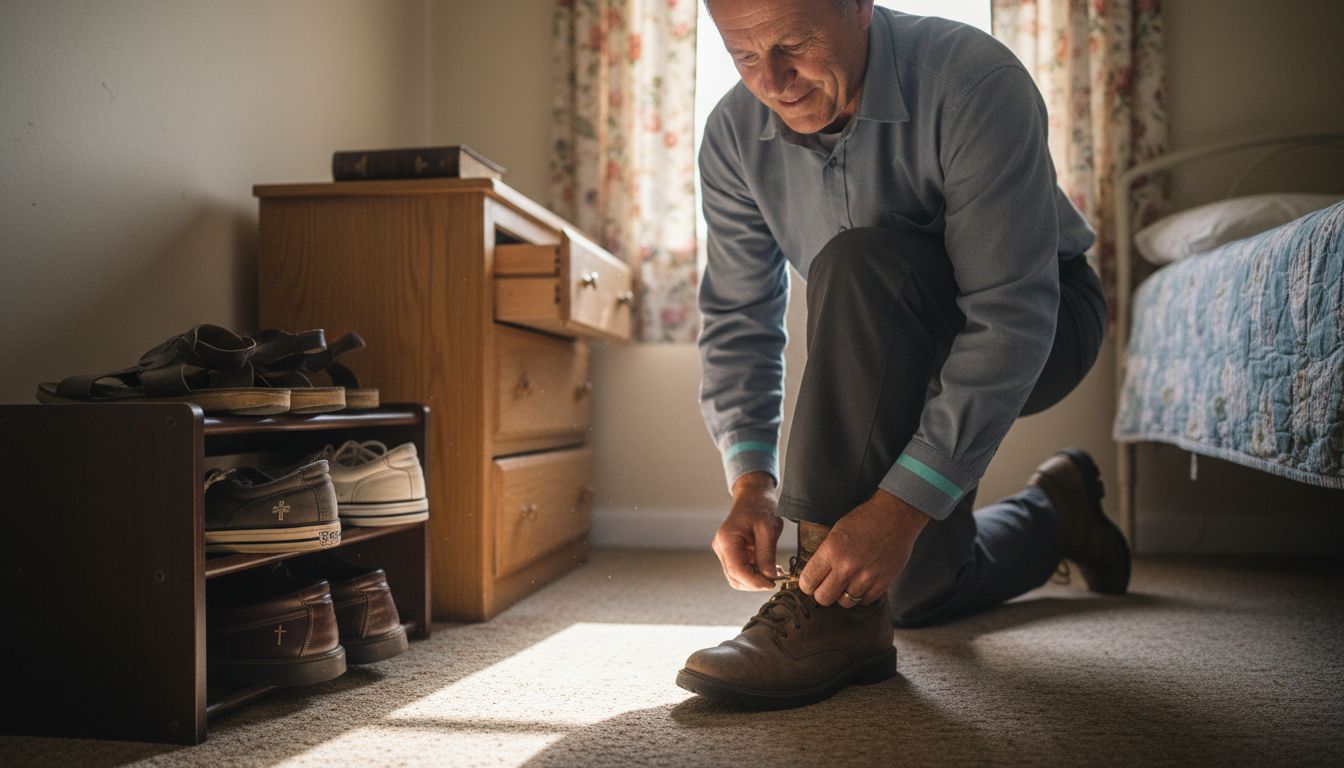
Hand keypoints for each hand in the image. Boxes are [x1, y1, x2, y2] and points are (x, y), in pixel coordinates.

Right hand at [711, 471, 784, 590]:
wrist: (753, 496)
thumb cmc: (759, 507)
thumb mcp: (768, 529)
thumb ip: (767, 555)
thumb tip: (770, 577)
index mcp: (727, 539)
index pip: (737, 571)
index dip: (755, 582)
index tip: (772, 583)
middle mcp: (721, 547)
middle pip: (736, 578)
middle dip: (756, 583)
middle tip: (777, 579)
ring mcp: (724, 551)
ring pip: (738, 577)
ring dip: (756, 579)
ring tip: (775, 573)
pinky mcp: (731, 553)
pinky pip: (742, 570)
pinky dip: (756, 573)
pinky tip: (770, 569)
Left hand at [798, 490, 928, 606]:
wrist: (896, 517)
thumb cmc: (866, 520)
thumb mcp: (836, 532)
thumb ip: (825, 555)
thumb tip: (813, 576)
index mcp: (832, 550)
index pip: (808, 581)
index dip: (807, 585)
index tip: (810, 584)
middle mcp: (847, 566)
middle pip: (823, 598)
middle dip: (822, 594)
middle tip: (827, 586)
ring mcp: (866, 577)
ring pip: (844, 603)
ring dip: (844, 595)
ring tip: (848, 581)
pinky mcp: (882, 583)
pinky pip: (864, 601)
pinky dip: (861, 595)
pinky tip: (862, 581)